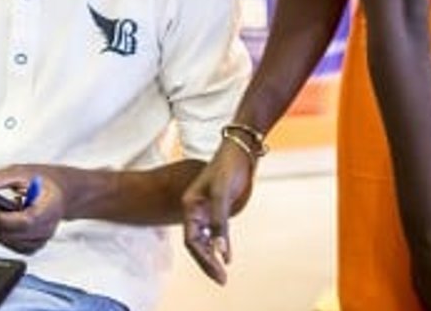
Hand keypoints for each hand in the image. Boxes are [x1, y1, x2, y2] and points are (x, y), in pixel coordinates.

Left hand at [0, 165, 62, 254]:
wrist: (64, 193)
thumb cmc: (45, 181)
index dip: (0, 218)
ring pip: (7, 241)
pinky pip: (9, 244)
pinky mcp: (32, 247)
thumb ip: (0, 179)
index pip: (24, 221)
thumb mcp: (23, 172)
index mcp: (50, 209)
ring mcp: (40, 241)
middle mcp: (46, 230)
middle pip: (11, 234)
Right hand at [180, 139, 255, 284]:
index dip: (203, 259)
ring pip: (206, 240)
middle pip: (198, 244)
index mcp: (190, 206)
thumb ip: (220, 223)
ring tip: (222, 273)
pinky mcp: (218, 209)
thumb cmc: (228, 168)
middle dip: (208, 263)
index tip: (218, 272)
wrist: (240, 151)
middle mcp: (195, 211)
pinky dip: (219, 246)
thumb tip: (221, 252)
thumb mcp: (222, 194)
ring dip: (212, 257)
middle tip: (222, 279)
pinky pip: (215, 233)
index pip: (192, 241)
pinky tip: (225, 256)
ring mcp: (207, 210)